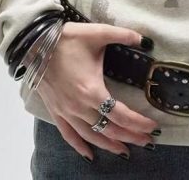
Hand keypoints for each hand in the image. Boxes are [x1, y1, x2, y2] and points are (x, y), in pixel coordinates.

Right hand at [36, 22, 160, 161]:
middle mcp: (79, 107)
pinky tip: (89, 155)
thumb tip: (145, 39)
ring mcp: (66, 112)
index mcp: (92, 91)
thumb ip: (124, 35)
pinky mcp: (56, 111)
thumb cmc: (68, 39)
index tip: (152, 126)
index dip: (138, 122)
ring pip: (91, 136)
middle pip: (109, 129)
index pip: (121, 114)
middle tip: (146, 141)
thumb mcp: (99, 33)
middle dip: (130, 136)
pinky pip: (68, 135)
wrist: (36, 43)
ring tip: (125, 150)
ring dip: (109, 144)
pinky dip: (80, 146)